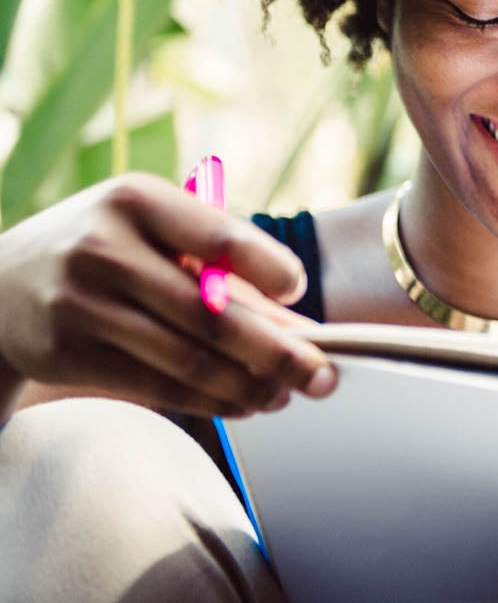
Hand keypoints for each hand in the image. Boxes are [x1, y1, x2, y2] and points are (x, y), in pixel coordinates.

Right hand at [0, 173, 336, 416]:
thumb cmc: (106, 250)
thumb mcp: (151, 230)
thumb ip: (222, 267)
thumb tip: (302, 326)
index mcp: (137, 200)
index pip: (219, 237)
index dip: (269, 268)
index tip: (298, 294)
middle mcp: (105, 248)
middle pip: (211, 314)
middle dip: (279, 352)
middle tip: (324, 376)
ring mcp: (81, 304)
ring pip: (188, 359)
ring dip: (250, 385)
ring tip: (287, 394)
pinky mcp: (67, 355)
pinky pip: (158, 386)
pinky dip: (212, 400)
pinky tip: (244, 403)